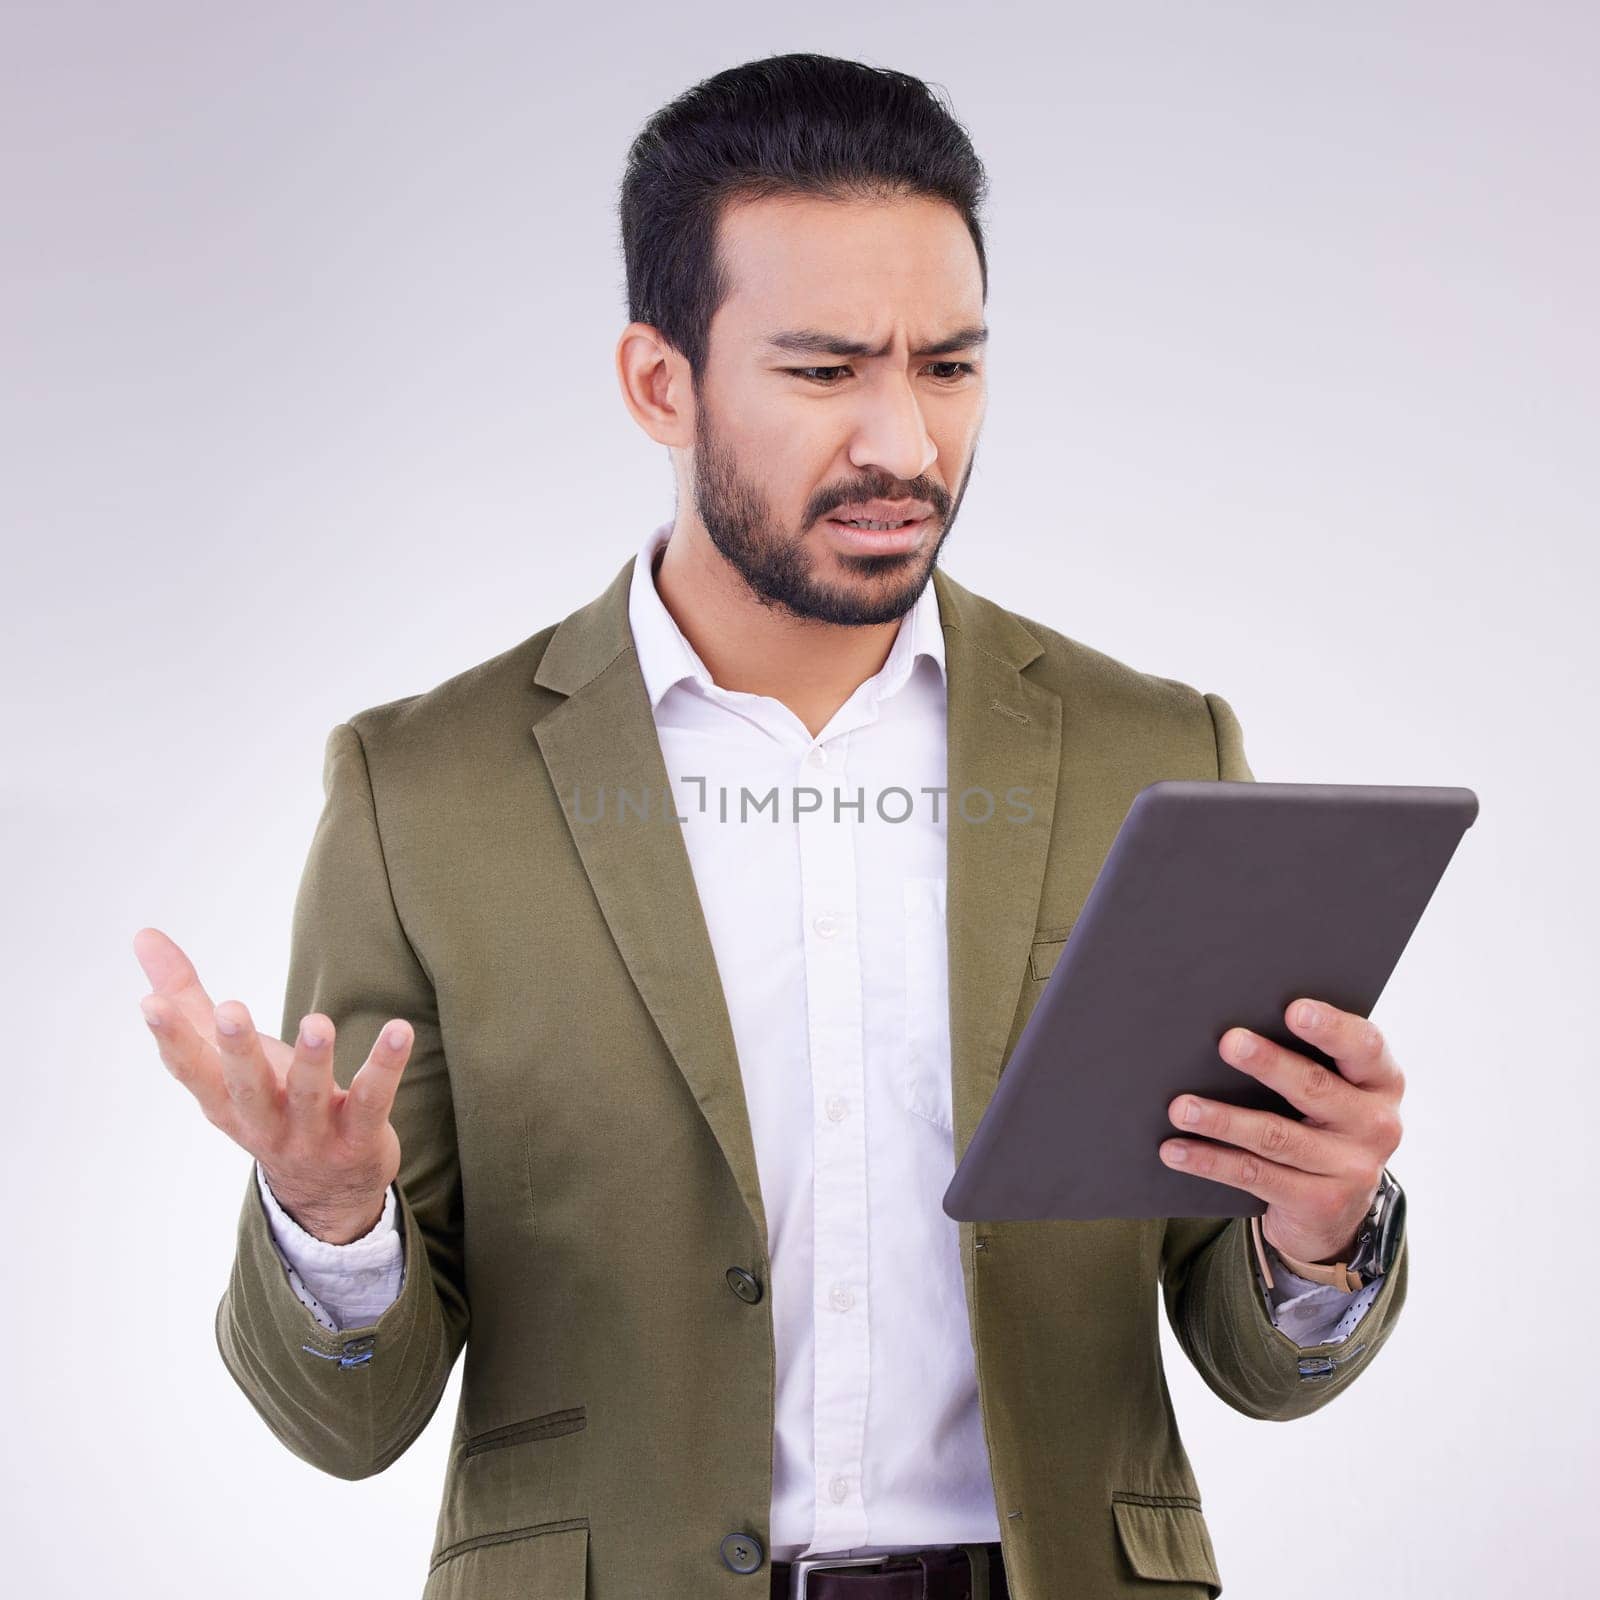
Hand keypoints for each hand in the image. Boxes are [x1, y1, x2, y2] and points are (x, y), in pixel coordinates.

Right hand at [132, 926, 413, 1243]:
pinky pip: (373, 1101)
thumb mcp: (224, 1057)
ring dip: (313, 1060)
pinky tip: (399, 1031)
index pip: (191, 1070)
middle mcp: (262, 1122)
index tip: (151, 1005)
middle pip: (245, 1087)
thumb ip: (186, 997)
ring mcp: (311, 1135)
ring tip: (318, 1023)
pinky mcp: (359, 1138)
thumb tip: (143, 934)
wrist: (324, 1194)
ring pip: (309, 1097)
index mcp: (224, 1100)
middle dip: (236, 1050)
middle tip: (230, 1010)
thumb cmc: (268, 1103)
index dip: (171, 1039)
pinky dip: (385, 1067)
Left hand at [1160, 998, 1404, 1264]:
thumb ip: (1303, 1057)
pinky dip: (1209, 1161)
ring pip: (1275, 1135)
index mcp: (1382, 1081)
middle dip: (1268, 1063)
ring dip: (1222, 1119)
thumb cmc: (1320, 1121)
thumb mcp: (1330, 1091)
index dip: (1331, 1027)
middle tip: (1228, 1042)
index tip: (1294, 1009)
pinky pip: (1254, 1175)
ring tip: (1180, 1107)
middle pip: (1315, 1087)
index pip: (1365, 1047)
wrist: (1336, 1209)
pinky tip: (1175, 1150)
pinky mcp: (1320, 1204)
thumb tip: (1231, 1029)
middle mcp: (1377, 1125)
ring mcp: (1352, 1169)